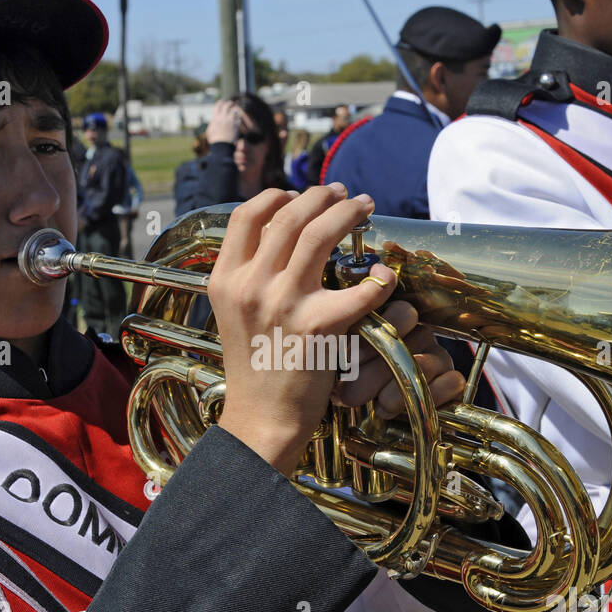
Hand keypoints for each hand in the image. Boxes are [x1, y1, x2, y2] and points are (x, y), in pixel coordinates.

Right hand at [206, 99, 249, 144]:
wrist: (222, 146)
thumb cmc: (215, 140)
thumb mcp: (210, 130)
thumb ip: (213, 122)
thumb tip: (214, 118)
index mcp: (215, 117)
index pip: (218, 105)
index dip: (221, 102)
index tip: (222, 102)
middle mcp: (223, 117)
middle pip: (227, 105)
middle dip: (229, 103)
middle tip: (231, 103)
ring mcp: (230, 120)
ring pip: (234, 110)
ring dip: (234, 109)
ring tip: (235, 110)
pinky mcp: (236, 125)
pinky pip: (238, 118)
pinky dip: (238, 118)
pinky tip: (237, 119)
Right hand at [212, 183, 466, 474]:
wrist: (262, 418)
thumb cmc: (255, 369)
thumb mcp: (234, 316)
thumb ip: (247, 277)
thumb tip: (277, 239)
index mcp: (225, 281)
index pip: (245, 216)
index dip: (276, 196)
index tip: (298, 193)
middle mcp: (251, 286)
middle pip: (289, 216)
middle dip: (321, 196)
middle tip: (343, 193)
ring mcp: (284, 303)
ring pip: (320, 235)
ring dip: (347, 213)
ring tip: (364, 207)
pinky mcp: (318, 326)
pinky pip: (359, 289)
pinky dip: (378, 280)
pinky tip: (385, 276)